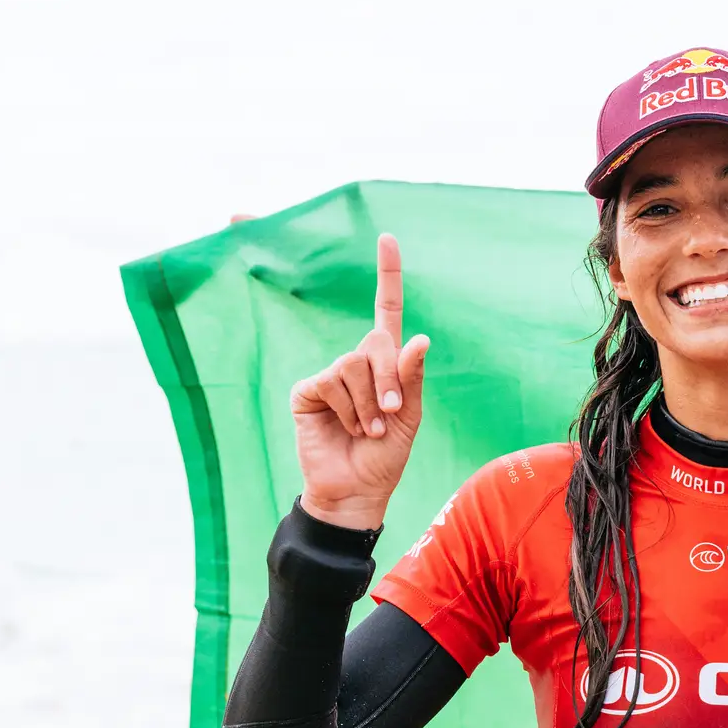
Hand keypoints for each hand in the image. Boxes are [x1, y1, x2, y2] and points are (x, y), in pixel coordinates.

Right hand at [290, 234, 430, 529]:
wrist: (357, 490)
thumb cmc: (386, 457)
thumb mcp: (411, 418)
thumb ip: (412, 379)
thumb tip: (420, 338)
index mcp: (386, 364)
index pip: (386, 311)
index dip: (387, 276)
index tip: (387, 238)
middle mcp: (356, 363)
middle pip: (375, 343)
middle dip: (390, 380)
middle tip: (392, 415)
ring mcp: (330, 375)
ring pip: (353, 364)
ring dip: (370, 403)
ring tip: (370, 429)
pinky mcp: (308, 390)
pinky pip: (332, 381)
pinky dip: (349, 409)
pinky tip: (349, 428)